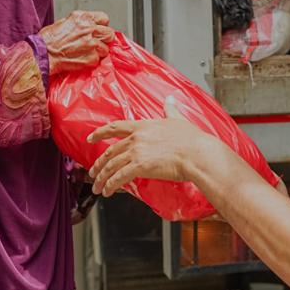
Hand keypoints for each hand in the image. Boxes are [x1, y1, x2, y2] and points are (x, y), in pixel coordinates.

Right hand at [39, 11, 114, 75]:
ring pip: (106, 48)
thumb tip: (90, 27)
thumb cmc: (48, 39)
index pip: (104, 18)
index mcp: (82, 18)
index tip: (98, 30)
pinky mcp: (91, 58)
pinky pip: (98, 60)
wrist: (42, 55)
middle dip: (104, 39)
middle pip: (109, 33)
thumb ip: (80, 24)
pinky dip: (92, 61)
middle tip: (96, 43)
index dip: (102, 26)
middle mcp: (89, 29)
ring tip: (87, 53)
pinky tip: (82, 59)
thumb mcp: (64, 22)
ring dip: (99, 51)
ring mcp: (91, 44)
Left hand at [87, 97, 227, 196]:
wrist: (197, 153)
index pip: (115, 127)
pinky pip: (120, 177)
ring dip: (102, 178)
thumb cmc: (192, 139)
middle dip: (99, 163)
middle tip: (93, 172)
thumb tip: (170, 99)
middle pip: (110, 151)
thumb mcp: (178, 119)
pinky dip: (111, 185)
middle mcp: (136, 138)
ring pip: (111, 166)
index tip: (91, 138)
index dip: (100, 133)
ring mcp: (137, 152)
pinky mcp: (140, 167)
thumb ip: (170, 110)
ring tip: (98, 187)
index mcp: (143, 126)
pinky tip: (108, 191)